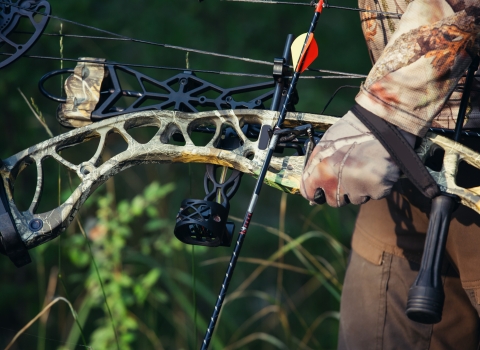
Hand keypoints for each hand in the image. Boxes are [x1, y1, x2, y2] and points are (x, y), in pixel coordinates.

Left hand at [300, 110, 414, 206]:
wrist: (381, 122)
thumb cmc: (353, 130)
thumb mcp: (326, 143)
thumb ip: (316, 164)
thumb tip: (311, 180)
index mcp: (319, 171)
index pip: (310, 193)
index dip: (315, 191)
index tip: (320, 189)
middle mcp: (335, 184)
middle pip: (334, 200)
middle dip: (339, 191)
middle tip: (349, 174)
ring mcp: (357, 190)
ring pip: (356, 198)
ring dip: (359, 188)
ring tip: (365, 166)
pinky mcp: (377, 190)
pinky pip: (374, 194)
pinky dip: (377, 185)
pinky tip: (378, 167)